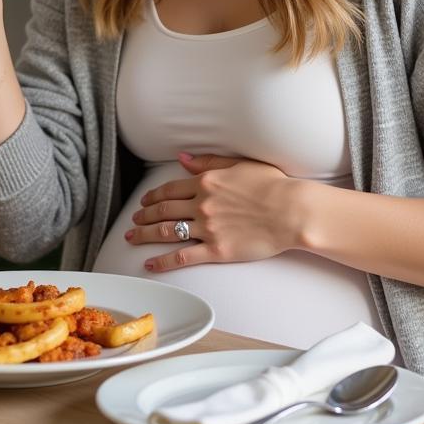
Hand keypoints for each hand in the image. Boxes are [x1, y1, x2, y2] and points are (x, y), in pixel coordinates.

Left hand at [126, 153, 301, 271]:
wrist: (290, 210)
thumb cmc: (272, 185)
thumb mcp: (240, 164)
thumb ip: (209, 161)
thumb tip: (183, 158)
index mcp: (206, 181)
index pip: (170, 189)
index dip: (153, 196)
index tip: (145, 202)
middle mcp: (201, 204)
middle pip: (163, 210)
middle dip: (143, 216)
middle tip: (133, 221)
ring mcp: (207, 228)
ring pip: (166, 232)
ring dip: (145, 235)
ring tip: (132, 238)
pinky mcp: (216, 251)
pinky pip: (182, 257)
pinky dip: (163, 262)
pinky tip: (150, 264)